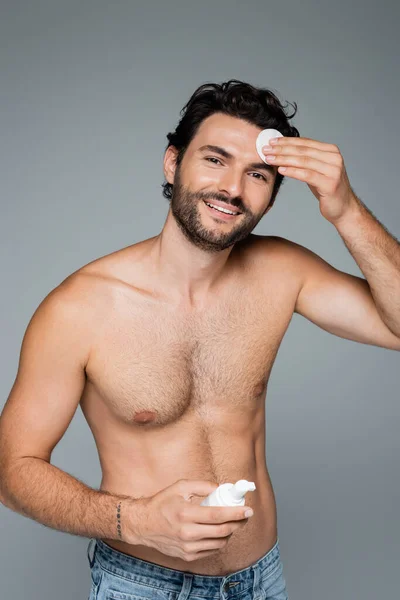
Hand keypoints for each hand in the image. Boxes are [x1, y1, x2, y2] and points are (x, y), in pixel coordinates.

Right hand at [128, 479, 252, 561]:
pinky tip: (219, 531)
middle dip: (238, 523)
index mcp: (186, 514)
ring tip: (232, 522)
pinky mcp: (187, 556)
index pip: (218, 515)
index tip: (248, 509)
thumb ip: (202, 485)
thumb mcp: (180, 487)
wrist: (143, 524)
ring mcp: (187, 547)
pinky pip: (211, 550)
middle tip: (245, 515)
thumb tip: (221, 488)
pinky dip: (219, 541)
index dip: (236, 513)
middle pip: (222, 531)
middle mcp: (187, 533)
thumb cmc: (162, 503)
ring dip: (230, 532)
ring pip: (219, 543)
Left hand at [263, 136, 358, 223]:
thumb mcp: (316, 170)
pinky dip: (292, 171)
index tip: (271, 142)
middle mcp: (334, 158)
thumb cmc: (327, 189)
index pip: (305, 143)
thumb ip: (305, 160)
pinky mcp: (330, 183)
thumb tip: (282, 152)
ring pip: (303, 161)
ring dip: (284, 159)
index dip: (287, 141)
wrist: (343, 208)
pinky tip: (281, 170)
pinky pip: (307, 175)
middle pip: (302, 150)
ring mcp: (333, 170)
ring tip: (269, 159)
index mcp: (330, 151)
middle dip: (282, 149)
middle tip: (266, 149)